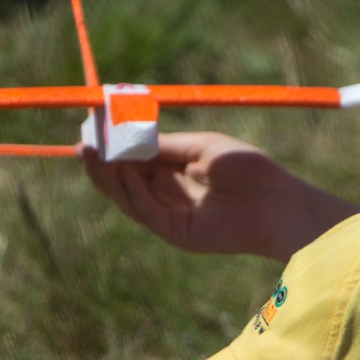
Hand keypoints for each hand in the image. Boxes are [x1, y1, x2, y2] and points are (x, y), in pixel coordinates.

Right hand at [81, 132, 358, 261]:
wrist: (276, 202)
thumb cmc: (248, 169)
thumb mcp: (202, 147)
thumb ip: (165, 145)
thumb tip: (129, 134)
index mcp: (172, 171)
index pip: (131, 159)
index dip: (110, 146)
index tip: (91, 127)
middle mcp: (165, 194)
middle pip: (122, 179)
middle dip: (101, 160)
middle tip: (82, 141)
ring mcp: (168, 215)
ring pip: (127, 196)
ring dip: (107, 176)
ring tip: (92, 153)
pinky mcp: (176, 232)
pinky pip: (145, 211)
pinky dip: (131, 191)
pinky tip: (123, 172)